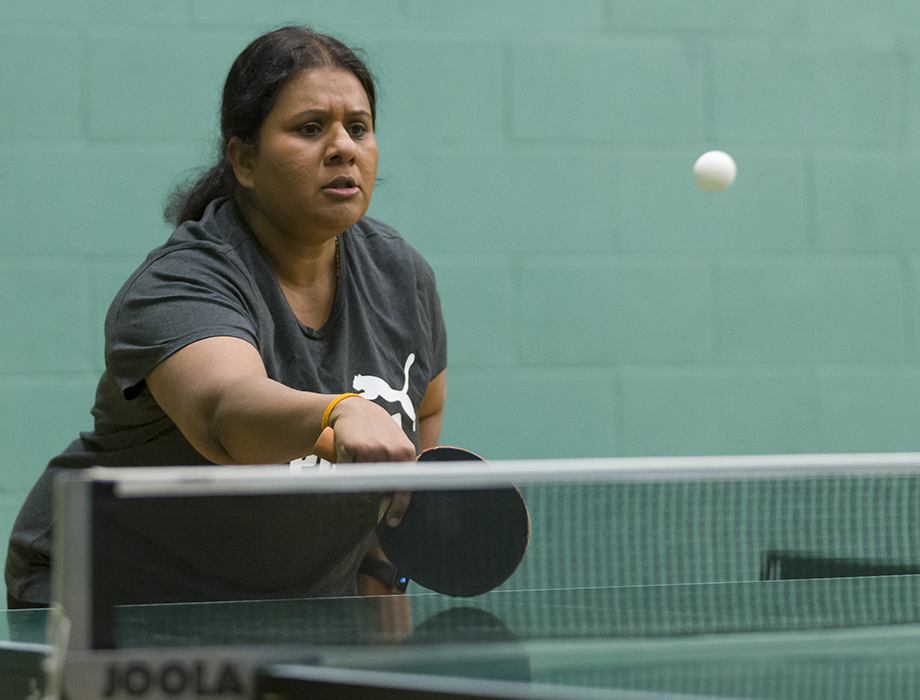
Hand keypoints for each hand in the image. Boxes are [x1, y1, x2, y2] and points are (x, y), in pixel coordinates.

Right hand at [314, 398, 414, 525]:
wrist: (355, 409)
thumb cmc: (377, 430)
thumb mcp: (396, 443)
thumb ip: (400, 467)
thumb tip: (397, 498)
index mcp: (405, 452)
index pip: (405, 486)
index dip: (399, 507)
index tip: (392, 521)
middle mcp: (389, 451)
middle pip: (381, 488)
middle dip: (374, 497)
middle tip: (368, 497)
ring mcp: (370, 449)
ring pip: (362, 481)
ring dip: (358, 482)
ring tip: (357, 467)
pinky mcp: (350, 447)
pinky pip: (346, 472)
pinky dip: (345, 471)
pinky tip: (346, 461)